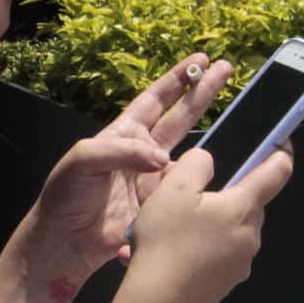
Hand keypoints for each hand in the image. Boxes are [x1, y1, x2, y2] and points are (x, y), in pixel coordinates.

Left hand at [19, 54, 229, 286]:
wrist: (64, 242)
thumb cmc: (65, 196)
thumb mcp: (81, 161)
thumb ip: (120, 151)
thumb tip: (161, 160)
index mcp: (122, 134)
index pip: (154, 100)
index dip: (177, 80)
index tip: (201, 60)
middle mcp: (141, 152)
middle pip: (179, 117)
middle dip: (203, 93)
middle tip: (227, 69)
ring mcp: (153, 180)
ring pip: (189, 154)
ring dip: (211, 139)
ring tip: (239, 120)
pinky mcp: (161, 207)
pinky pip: (186, 191)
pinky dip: (201, 183)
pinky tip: (218, 172)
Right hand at [120, 144, 293, 302]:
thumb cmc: (167, 242)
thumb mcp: (171, 190)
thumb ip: (195, 165)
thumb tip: (207, 162)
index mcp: (244, 207)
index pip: (278, 172)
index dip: (281, 151)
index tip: (279, 141)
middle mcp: (250, 236)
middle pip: (244, 204)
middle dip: (219, 197)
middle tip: (181, 199)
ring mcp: (239, 264)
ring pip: (224, 232)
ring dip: (198, 227)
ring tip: (158, 234)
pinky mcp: (223, 285)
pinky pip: (210, 258)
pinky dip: (189, 252)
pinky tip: (157, 257)